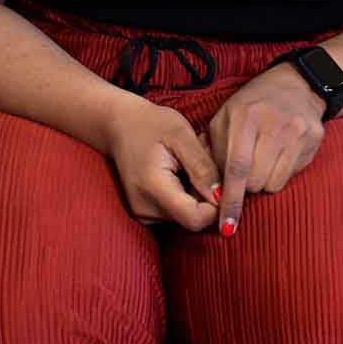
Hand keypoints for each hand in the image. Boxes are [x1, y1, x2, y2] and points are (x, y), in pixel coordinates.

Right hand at [99, 92, 221, 231]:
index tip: (220, 176)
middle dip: (207, 193)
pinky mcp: (147, 213)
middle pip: (194, 217)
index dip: (216, 204)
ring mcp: (144, 214)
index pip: (195, 219)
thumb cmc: (151, 124)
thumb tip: (222, 196)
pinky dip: (187, 194)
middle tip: (203, 161)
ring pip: (188, 214)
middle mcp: (146, 210)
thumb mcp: (182, 135)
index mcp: (153, 189)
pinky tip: (182, 172)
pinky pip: (178, 211)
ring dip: (197, 192)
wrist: (120, 126)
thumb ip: (202, 167)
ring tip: (190, 163)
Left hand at [207, 65, 327, 234]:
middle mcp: (273, 124)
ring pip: (274, 184)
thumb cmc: (252, 105)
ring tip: (263, 161)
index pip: (236, 168)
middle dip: (246, 186)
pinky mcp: (314, 139)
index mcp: (245, 117)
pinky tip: (280, 155)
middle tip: (245, 172)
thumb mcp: (225, 118)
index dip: (231, 199)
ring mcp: (296, 131)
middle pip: (255, 181)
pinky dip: (280, 174)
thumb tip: (209, 189)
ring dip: (263, 181)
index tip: (226, 226)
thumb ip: (212, 150)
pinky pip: (291, 176)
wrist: (296, 84)